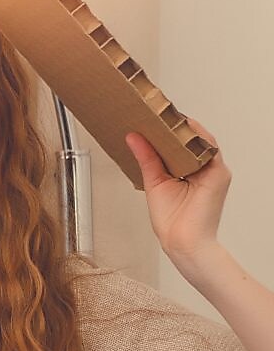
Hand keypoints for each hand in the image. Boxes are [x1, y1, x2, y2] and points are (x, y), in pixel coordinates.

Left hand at [125, 118, 229, 271]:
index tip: (148, 114)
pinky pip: (210, 148)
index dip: (165, 129)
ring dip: (184, 126)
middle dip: (173, 124)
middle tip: (154, 107)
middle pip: (189, 140)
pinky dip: (197, 135)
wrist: (182, 242)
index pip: (178, 144)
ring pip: (200, 140)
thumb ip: (146, 157)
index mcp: (187, 171)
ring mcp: (212, 171)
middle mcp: (202, 169)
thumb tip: (132, 136)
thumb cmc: (171, 221)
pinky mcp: (218, 174)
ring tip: (165, 112)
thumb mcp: (153, 181)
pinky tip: (183, 125)